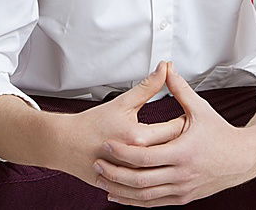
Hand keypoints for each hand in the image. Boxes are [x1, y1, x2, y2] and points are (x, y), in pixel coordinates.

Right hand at [53, 60, 186, 191]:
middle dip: (184, 141)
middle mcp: (138, 159)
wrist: (65, 145)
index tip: (190, 117)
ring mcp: (132, 175)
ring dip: (172, 159)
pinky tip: (161, 164)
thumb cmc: (91, 124)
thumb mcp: (121, 103)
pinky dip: (158, 172)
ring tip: (179, 149)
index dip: (186, 122)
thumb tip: (164, 69)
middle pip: (174, 151)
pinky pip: (149, 182)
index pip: (176, 130)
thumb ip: (147, 87)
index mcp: (139, 138)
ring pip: (164, 169)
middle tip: (190, 132)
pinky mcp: (127, 186)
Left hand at [93, 62, 255, 205]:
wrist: (242, 159)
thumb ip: (180, 89)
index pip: (144, 156)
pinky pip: (154, 203)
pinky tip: (120, 194)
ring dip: (121, 190)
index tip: (106, 145)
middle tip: (98, 164)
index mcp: (182, 152)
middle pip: (140, 179)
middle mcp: (182, 174)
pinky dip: (135, 201)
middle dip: (116, 173)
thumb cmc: (221, 133)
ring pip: (145, 195)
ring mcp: (182, 189)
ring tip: (103, 180)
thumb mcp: (200, 109)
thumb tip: (166, 66)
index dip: (122, 152)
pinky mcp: (183, 198)